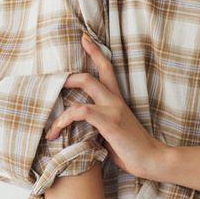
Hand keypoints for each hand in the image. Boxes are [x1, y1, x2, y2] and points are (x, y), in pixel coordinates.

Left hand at [45, 32, 165, 178]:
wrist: (152, 160)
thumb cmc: (133, 150)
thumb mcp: (112, 133)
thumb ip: (98, 124)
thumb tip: (78, 127)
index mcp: (117, 101)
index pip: (108, 69)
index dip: (96, 53)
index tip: (84, 39)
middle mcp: (116, 100)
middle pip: (95, 71)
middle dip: (72, 70)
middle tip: (52, 77)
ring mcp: (113, 108)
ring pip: (86, 82)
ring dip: (62, 91)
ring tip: (47, 109)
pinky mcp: (109, 121)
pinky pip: (81, 111)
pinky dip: (64, 118)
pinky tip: (55, 131)